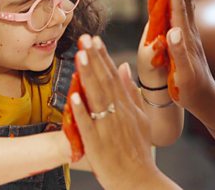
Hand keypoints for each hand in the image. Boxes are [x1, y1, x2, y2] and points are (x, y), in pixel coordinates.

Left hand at [70, 34, 167, 188]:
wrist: (140, 181)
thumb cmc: (138, 150)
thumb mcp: (140, 118)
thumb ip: (131, 92)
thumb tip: (124, 67)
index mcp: (127, 107)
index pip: (113, 76)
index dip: (103, 57)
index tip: (95, 39)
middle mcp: (118, 114)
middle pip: (105, 82)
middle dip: (94, 59)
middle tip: (84, 38)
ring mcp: (107, 128)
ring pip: (97, 98)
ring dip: (88, 76)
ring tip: (80, 56)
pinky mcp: (97, 144)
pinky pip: (88, 125)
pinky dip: (81, 110)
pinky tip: (74, 95)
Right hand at [165, 0, 214, 108]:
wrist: (205, 97)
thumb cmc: (190, 89)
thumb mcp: (184, 75)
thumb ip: (178, 52)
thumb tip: (172, 31)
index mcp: (184, 39)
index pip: (178, 9)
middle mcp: (189, 32)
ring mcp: (190, 33)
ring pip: (187, 2)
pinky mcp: (188, 37)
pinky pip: (187, 11)